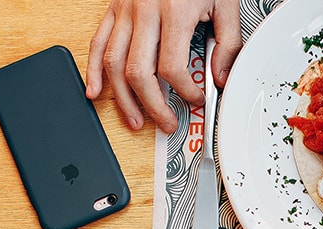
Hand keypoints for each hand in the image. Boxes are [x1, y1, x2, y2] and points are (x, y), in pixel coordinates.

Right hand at [86, 0, 241, 133]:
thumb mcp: (226, 4)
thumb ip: (228, 43)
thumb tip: (221, 78)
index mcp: (175, 12)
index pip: (173, 67)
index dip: (185, 91)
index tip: (197, 99)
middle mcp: (145, 12)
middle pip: (140, 72)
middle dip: (154, 105)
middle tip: (167, 123)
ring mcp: (125, 11)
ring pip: (115, 64)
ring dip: (124, 99)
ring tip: (136, 120)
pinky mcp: (113, 10)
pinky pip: (98, 43)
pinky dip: (94, 71)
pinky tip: (96, 93)